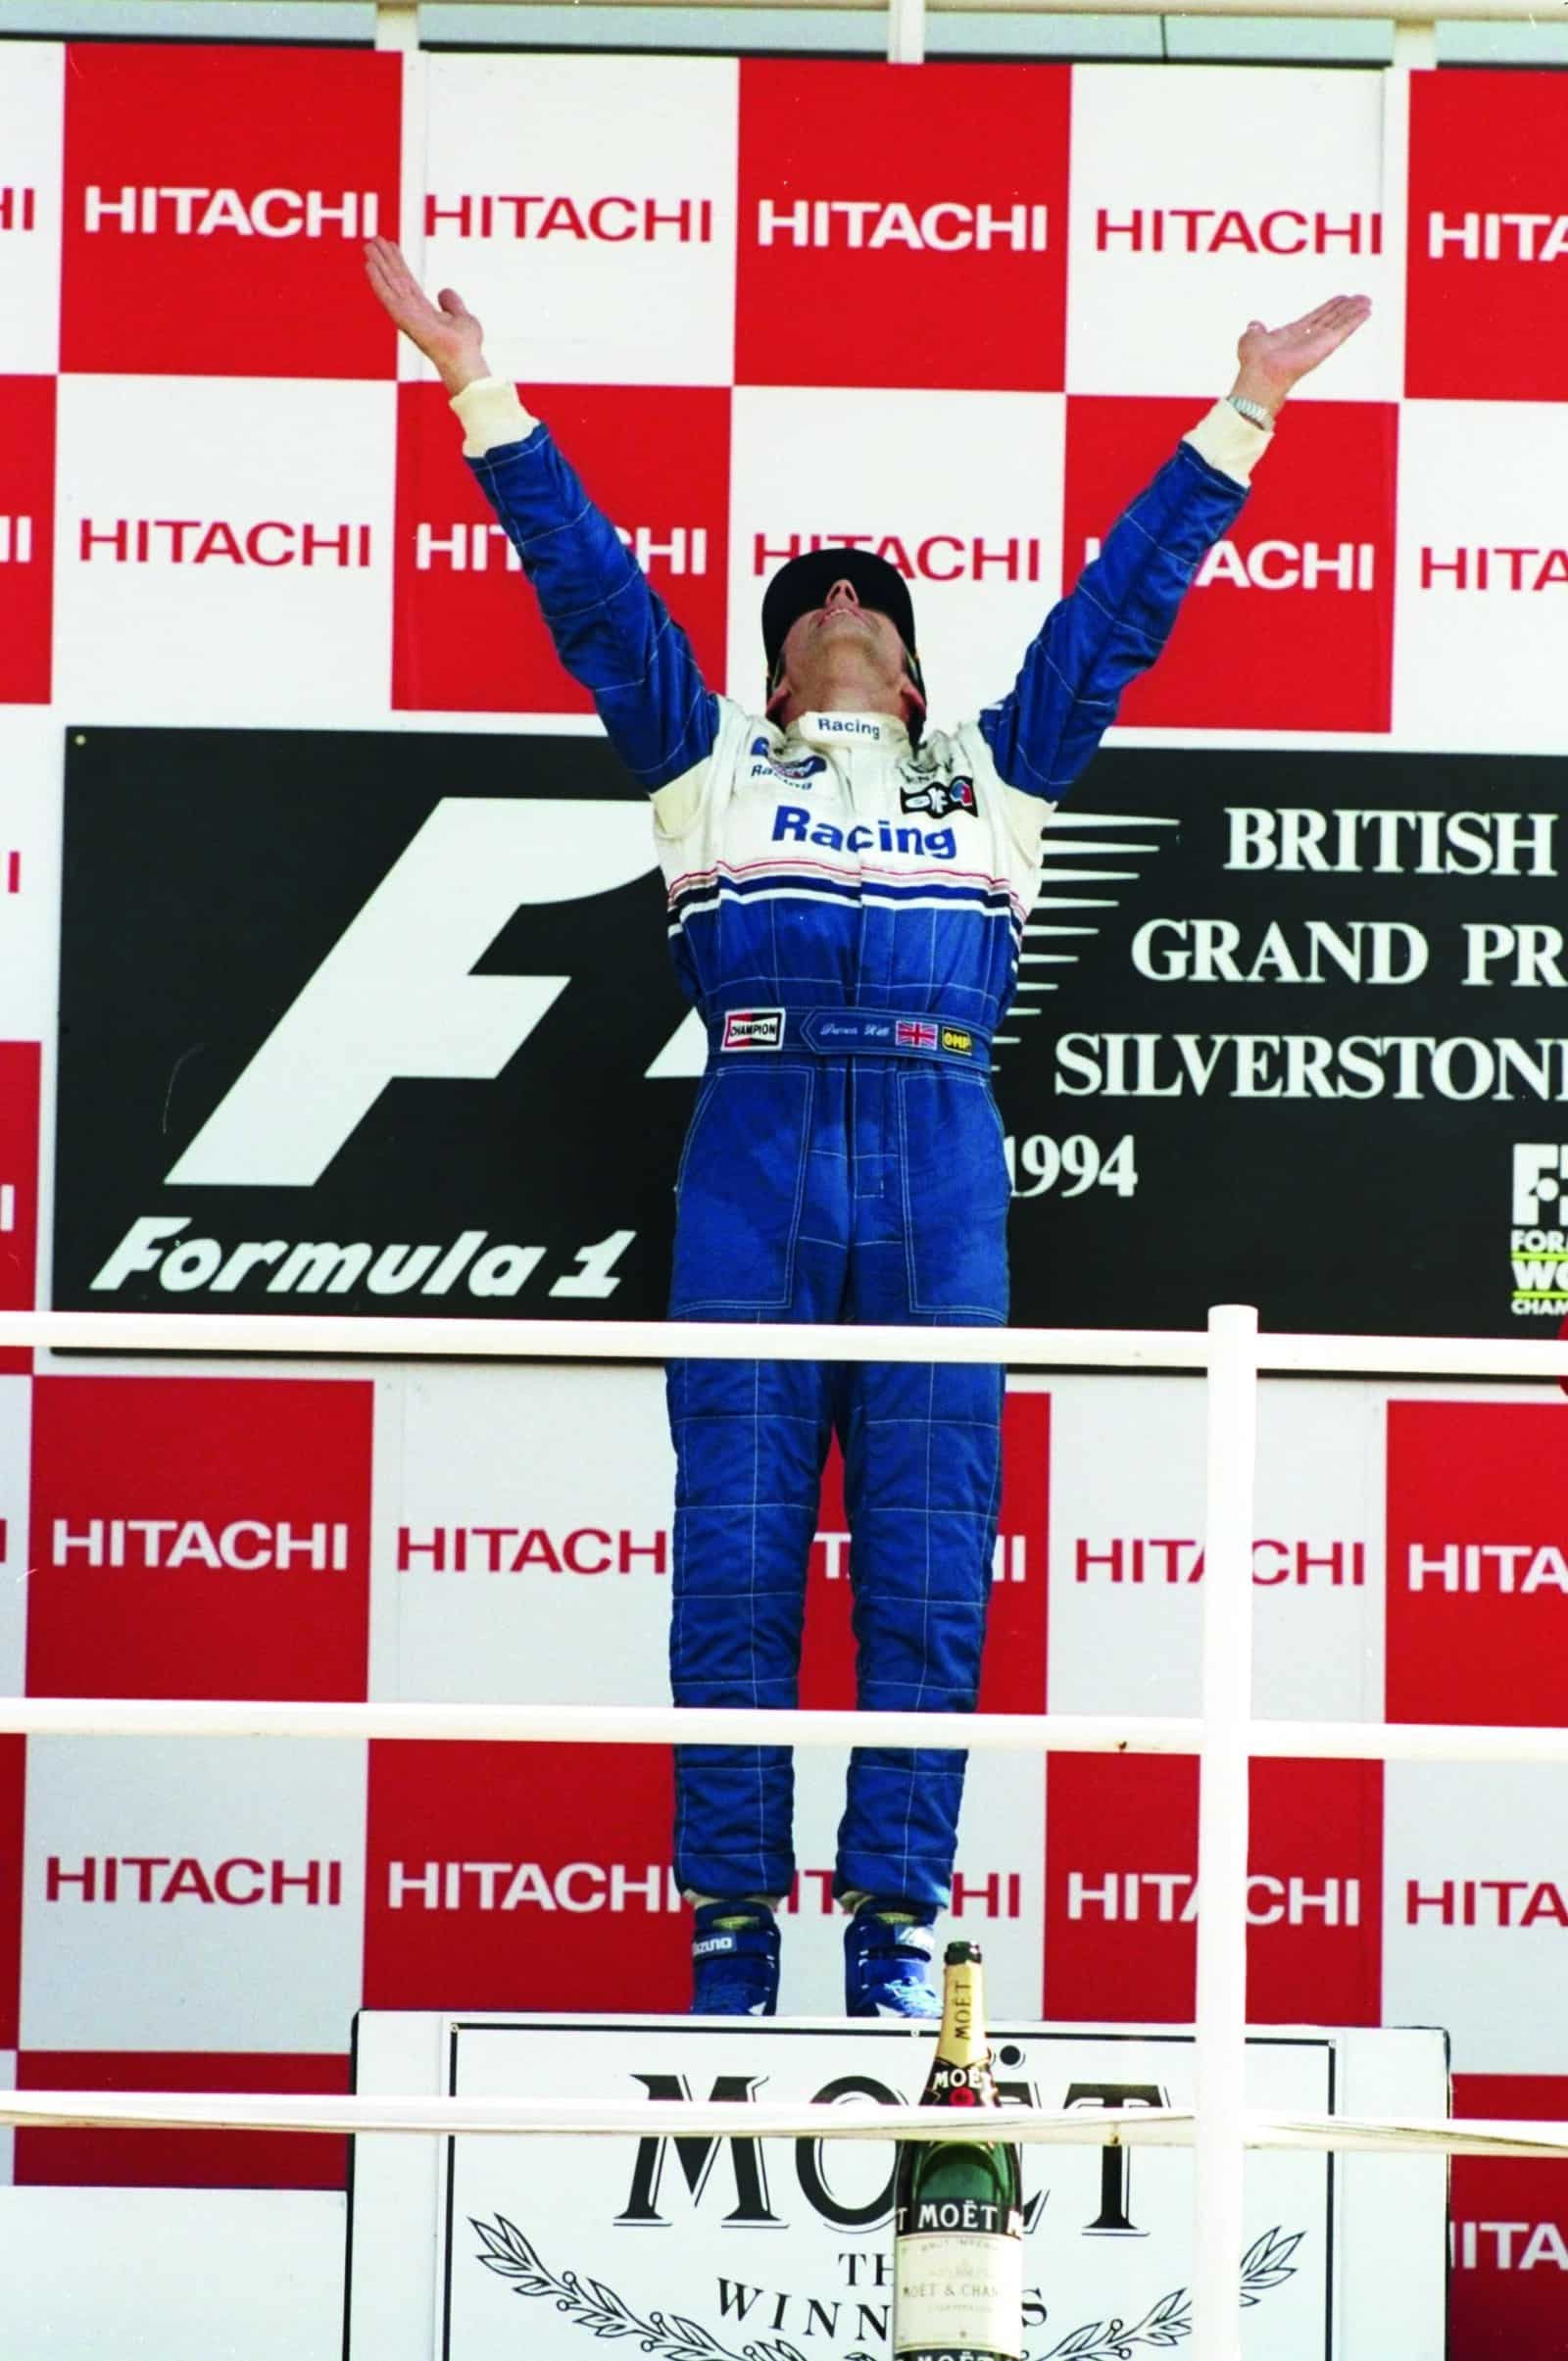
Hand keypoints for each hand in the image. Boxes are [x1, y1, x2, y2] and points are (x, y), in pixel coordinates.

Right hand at [364, 234, 490, 394]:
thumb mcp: (463, 317)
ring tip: (368, 244)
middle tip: (373, 239)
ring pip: (389, 283)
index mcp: (423, 310)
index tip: (391, 245)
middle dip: (385, 259)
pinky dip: (377, 280)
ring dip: (378, 264)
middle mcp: (411, 311)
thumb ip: (453, 303)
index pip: (407, 282)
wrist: (466, 359)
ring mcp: (406, 315)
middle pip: (395, 279)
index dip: (399, 263)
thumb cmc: (466, 347)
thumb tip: (444, 291)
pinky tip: (369, 265)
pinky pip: (387, 296)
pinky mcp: (403, 319)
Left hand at [1228, 294, 1372, 420]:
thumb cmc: (1253, 362)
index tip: (1341, 299)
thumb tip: (1254, 325)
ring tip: (1367, 301)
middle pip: (1331, 320)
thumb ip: (1255, 330)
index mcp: (1292, 335)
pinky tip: (1366, 311)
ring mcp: (1318, 343)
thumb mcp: (1251, 338)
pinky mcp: (1325, 347)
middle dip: (1346, 309)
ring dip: (1354, 312)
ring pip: (1340, 324)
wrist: (1261, 375)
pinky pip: (1343, 331)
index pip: (1315, 318)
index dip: (1329, 308)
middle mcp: (1307, 340)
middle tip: (1360, 298)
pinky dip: (1355, 321)